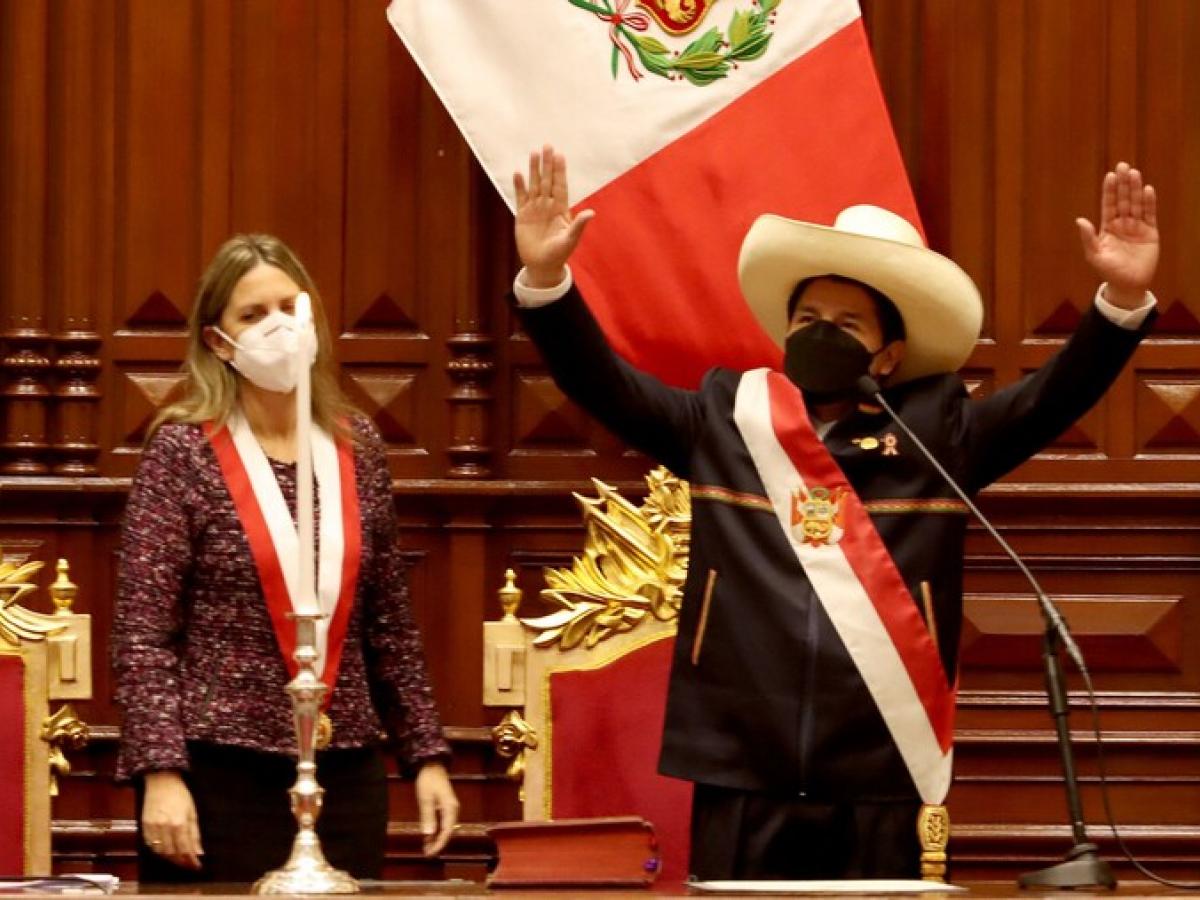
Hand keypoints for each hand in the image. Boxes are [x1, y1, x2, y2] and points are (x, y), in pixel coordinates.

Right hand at [141, 770, 202, 869]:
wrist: (161, 782)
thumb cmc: (180, 795)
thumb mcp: (192, 812)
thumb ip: (195, 834)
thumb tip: (199, 852)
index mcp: (179, 823)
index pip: (186, 849)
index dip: (192, 861)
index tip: (197, 866)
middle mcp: (165, 827)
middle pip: (172, 853)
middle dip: (181, 862)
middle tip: (188, 864)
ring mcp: (152, 827)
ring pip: (160, 852)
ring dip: (170, 858)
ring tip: (179, 858)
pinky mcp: (144, 826)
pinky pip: (150, 845)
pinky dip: (158, 851)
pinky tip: (166, 850)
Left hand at [415, 761, 458, 855]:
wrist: (432, 765)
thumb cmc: (428, 780)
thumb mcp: (425, 798)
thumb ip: (428, 816)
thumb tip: (428, 834)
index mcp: (450, 808)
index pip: (446, 832)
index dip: (439, 844)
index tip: (430, 853)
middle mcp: (453, 810)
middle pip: (448, 832)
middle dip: (438, 844)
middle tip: (426, 853)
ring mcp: (451, 808)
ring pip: (446, 828)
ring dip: (437, 838)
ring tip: (426, 848)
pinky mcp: (446, 807)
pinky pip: (443, 823)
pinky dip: (437, 831)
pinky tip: (429, 836)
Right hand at [513, 145, 594, 287]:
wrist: (542, 266)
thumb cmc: (559, 254)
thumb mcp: (570, 240)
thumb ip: (578, 225)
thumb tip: (592, 212)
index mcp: (560, 209)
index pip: (560, 185)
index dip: (560, 171)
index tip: (560, 155)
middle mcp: (548, 205)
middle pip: (547, 180)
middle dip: (547, 164)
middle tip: (547, 146)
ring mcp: (535, 209)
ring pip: (534, 185)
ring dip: (533, 170)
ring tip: (533, 153)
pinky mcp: (522, 215)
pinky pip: (521, 197)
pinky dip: (519, 186)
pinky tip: (517, 173)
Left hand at [1076, 161, 1158, 308]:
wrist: (1128, 285)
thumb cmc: (1109, 271)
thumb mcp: (1095, 255)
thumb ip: (1088, 238)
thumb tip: (1079, 220)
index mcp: (1107, 227)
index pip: (1108, 205)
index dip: (1109, 190)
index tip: (1110, 175)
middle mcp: (1122, 224)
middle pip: (1123, 200)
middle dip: (1123, 184)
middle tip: (1123, 166)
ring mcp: (1137, 227)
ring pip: (1136, 204)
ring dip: (1135, 189)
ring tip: (1134, 173)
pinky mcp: (1150, 232)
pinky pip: (1150, 214)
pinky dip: (1149, 203)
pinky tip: (1147, 190)